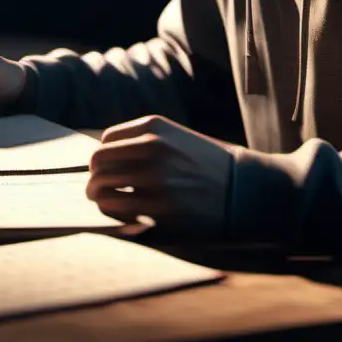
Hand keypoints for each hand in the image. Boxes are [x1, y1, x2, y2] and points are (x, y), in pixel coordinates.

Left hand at [86, 115, 236, 234]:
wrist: (246, 188)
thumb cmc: (206, 164)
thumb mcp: (175, 138)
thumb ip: (141, 142)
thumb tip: (101, 160)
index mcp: (154, 127)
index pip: (105, 140)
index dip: (104, 157)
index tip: (110, 168)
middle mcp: (152, 148)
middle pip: (98, 162)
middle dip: (95, 177)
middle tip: (97, 189)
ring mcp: (156, 179)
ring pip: (102, 188)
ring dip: (99, 197)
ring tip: (105, 203)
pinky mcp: (162, 209)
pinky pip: (118, 211)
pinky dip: (116, 214)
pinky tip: (126, 215)